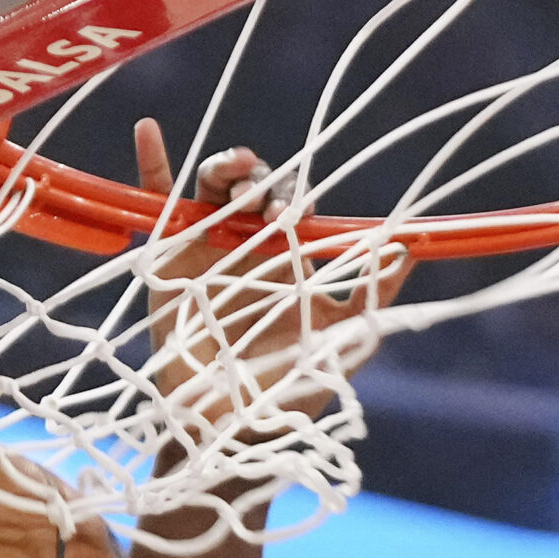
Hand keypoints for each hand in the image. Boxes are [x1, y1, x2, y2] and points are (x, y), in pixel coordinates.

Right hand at [132, 118, 410, 419]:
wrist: (234, 427)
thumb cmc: (291, 389)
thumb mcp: (343, 340)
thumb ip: (374, 294)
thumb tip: (409, 249)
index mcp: (292, 260)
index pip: (298, 208)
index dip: (298, 200)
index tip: (296, 217)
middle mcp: (251, 249)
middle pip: (256, 190)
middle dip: (265, 183)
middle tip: (268, 207)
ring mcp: (208, 249)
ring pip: (215, 189)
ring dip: (224, 167)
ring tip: (235, 168)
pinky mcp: (169, 259)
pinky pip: (157, 205)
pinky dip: (152, 166)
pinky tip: (150, 130)